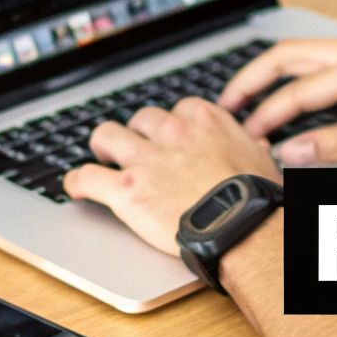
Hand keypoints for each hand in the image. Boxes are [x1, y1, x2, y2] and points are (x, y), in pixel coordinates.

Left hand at [63, 97, 280, 254]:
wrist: (242, 227)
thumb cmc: (255, 199)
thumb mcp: (262, 162)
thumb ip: (250, 148)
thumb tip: (255, 145)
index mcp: (205, 121)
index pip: (178, 109)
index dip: (170, 126)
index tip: (169, 138)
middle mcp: (172, 133)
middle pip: (140, 119)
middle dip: (137, 135)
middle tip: (135, 150)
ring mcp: (145, 160)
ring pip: (106, 136)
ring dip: (103, 147)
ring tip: (102, 158)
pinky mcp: (125, 189)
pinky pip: (86, 177)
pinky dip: (76, 182)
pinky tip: (74, 187)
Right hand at [218, 39, 336, 166]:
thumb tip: (292, 151)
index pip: (299, 92)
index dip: (267, 117)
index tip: (244, 138)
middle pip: (290, 55)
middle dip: (252, 78)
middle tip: (225, 103)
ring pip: (308, 54)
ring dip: (274, 74)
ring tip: (249, 98)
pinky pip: (327, 60)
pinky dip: (299, 75)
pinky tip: (295, 96)